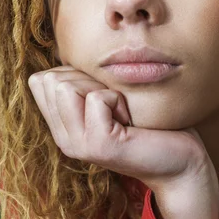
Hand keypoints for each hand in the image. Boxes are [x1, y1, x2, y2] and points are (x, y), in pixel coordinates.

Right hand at [28, 66, 218, 218]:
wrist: (179, 164)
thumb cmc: (149, 126)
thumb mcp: (108, 102)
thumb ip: (83, 87)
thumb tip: (66, 54)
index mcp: (62, 128)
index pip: (39, 80)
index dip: (74, 74)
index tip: (102, 95)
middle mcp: (64, 139)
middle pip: (50, 79)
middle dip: (88, 79)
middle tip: (114, 105)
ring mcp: (78, 144)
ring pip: (65, 86)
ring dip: (101, 88)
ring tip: (120, 112)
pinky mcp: (99, 144)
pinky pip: (96, 98)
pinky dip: (118, 99)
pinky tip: (130, 120)